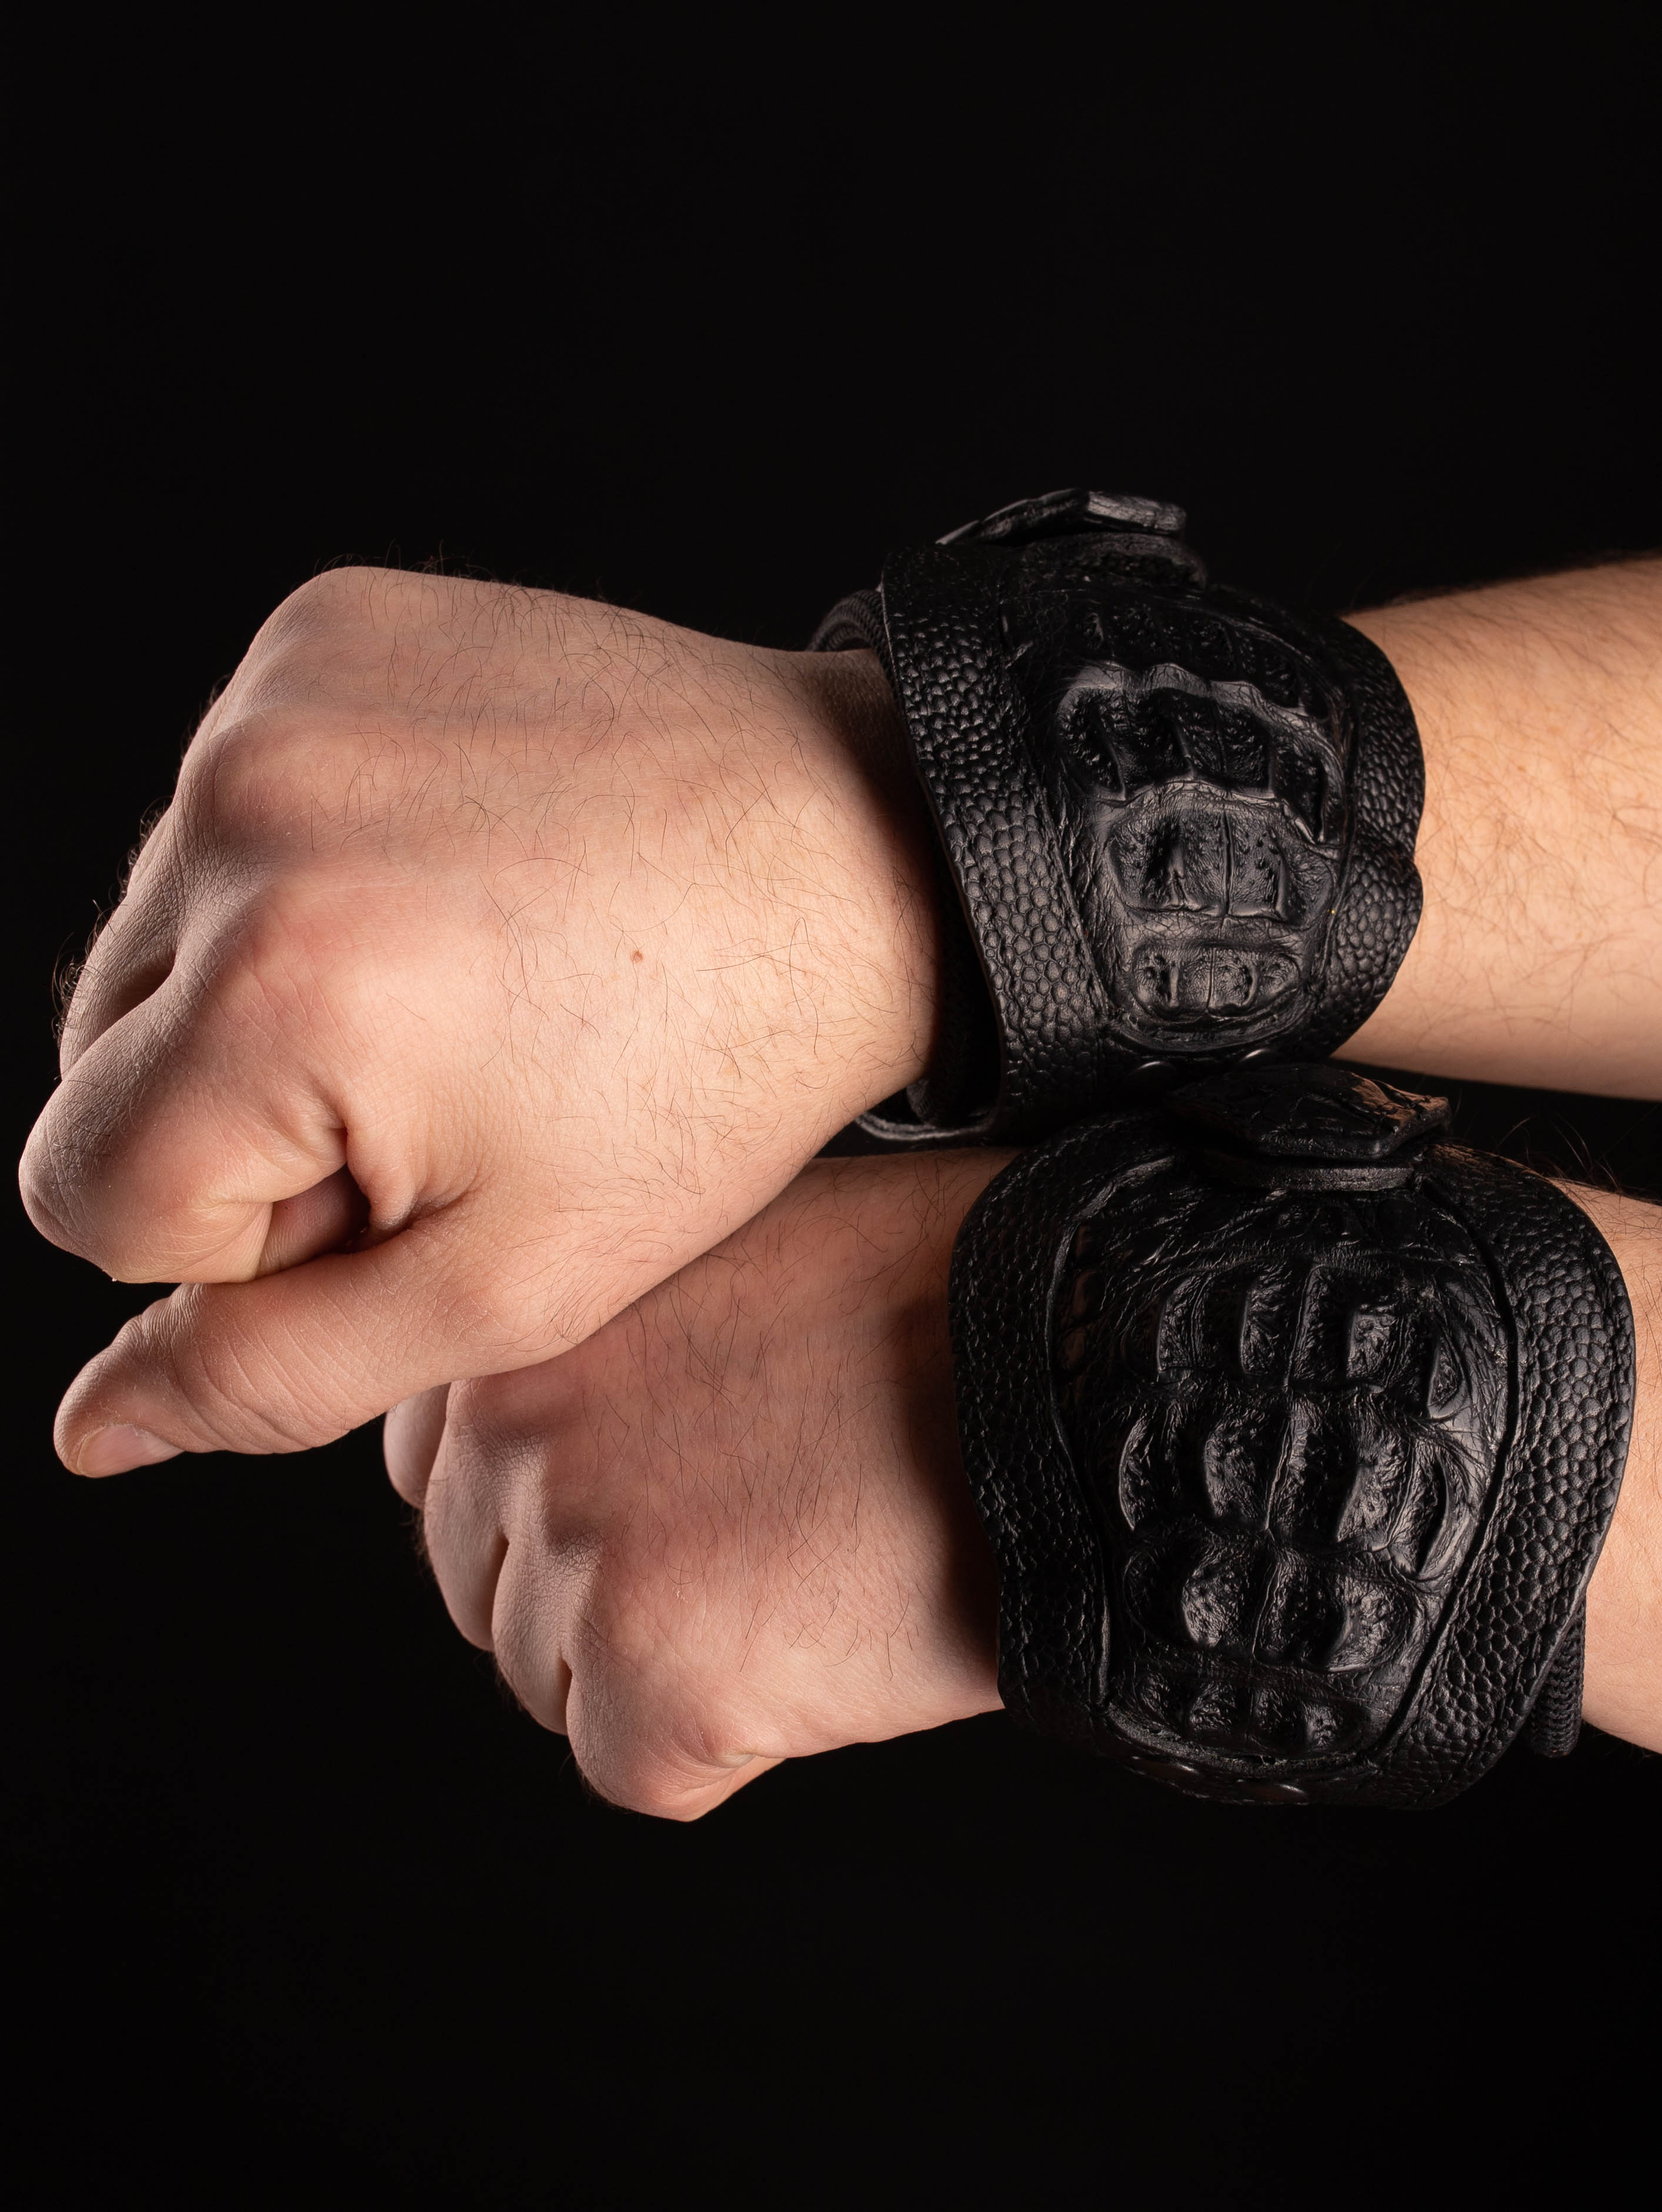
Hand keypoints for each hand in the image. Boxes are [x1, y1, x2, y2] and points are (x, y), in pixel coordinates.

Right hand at [22, 571, 936, 1473]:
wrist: (860, 851)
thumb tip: (95, 1426)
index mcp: (276, 993)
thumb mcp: (510, 1285)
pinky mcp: (322, 627)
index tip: (402, 1188)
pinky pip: (226, 810)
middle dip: (246, 1119)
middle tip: (447, 1094)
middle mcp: (243, 816)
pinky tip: (459, 886)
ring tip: (459, 992)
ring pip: (157, 936)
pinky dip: (308, 870)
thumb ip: (276, 1376)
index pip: (85, 1200)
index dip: (244, 1242)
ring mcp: (278, 698)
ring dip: (266, 995)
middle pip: (104, 1061)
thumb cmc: (714, 1076)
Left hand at [384, 1150, 1008, 1818]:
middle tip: (753, 1531)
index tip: (654, 1486)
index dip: (554, 1493)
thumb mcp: (717, 1250)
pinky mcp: (654, 1683)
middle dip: (603, 1582)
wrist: (1077, 1368)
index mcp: (518, 1329)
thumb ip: (602, 1335)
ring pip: (559, 1683)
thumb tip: (553, 1424)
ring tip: (803, 1570)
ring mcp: (575, 1559)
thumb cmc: (937, 1290)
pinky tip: (821, 1639)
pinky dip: (729, 1738)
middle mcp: (512, 1437)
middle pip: (488, 1583)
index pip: (440, 1466)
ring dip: (667, 1662)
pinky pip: (643, 1769)